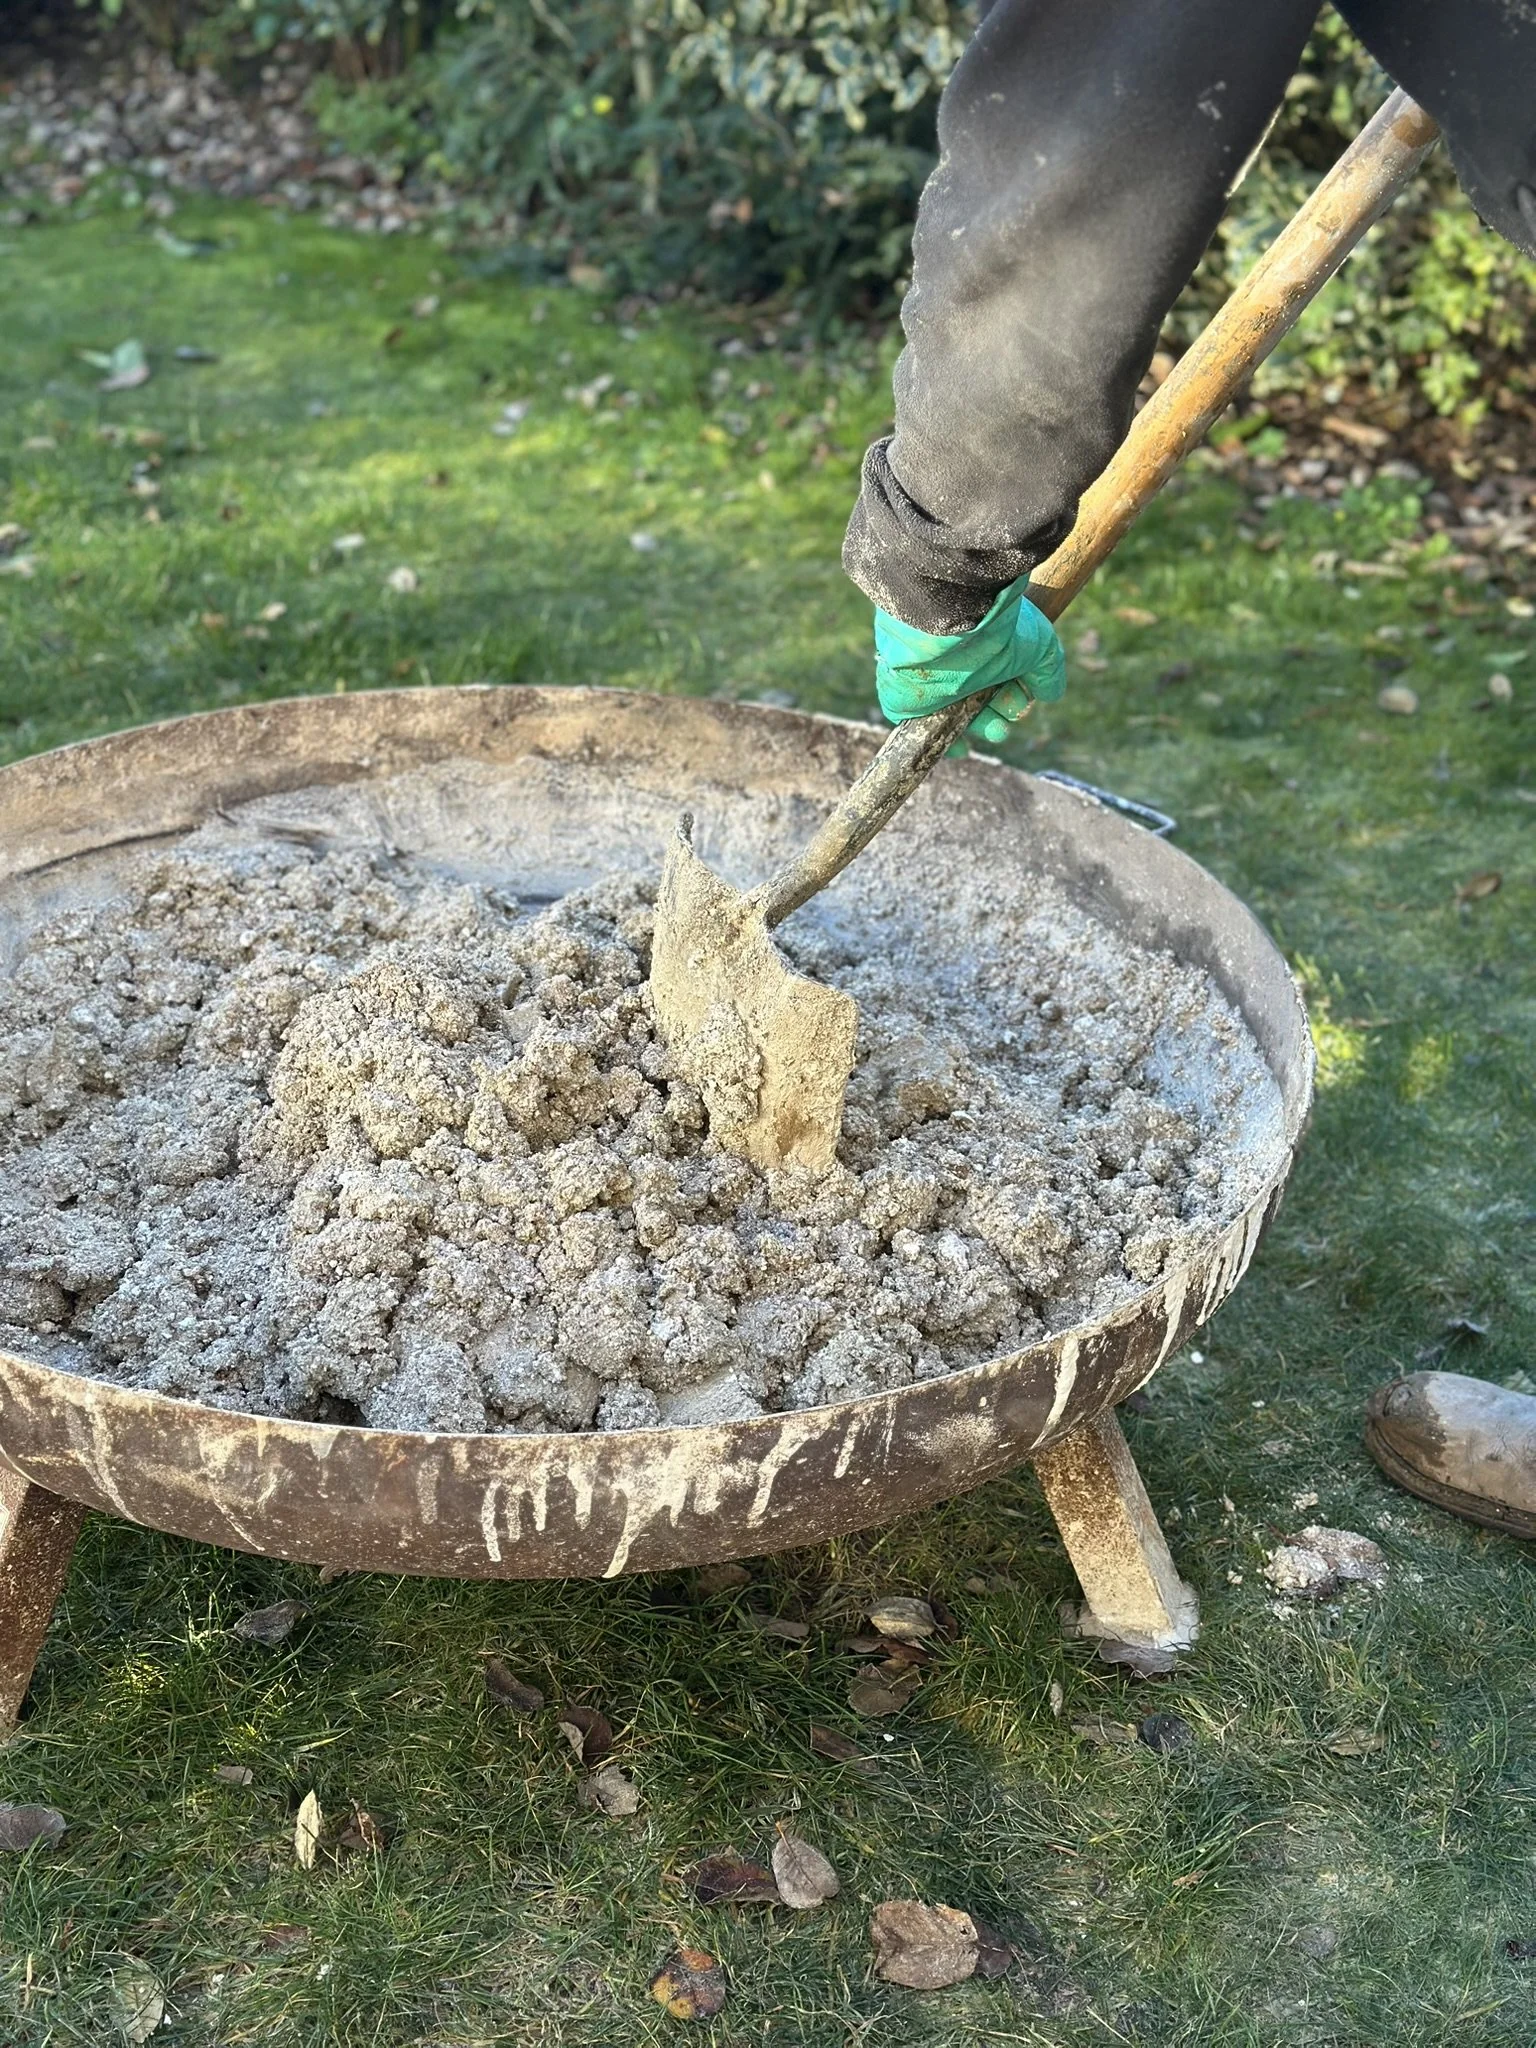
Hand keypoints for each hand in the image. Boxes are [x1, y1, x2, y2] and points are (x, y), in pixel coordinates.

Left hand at [873, 573, 1065, 744]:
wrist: (947, 616)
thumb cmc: (995, 625)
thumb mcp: (1038, 644)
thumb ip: (1047, 670)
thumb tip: (1051, 693)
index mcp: (985, 649)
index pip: (999, 683)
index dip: (1014, 700)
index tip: (1022, 703)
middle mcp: (958, 664)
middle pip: (979, 703)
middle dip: (999, 717)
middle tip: (1008, 717)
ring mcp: (932, 680)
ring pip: (955, 716)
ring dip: (979, 727)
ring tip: (995, 728)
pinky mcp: (903, 696)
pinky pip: (919, 726)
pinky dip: (941, 739)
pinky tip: (960, 748)